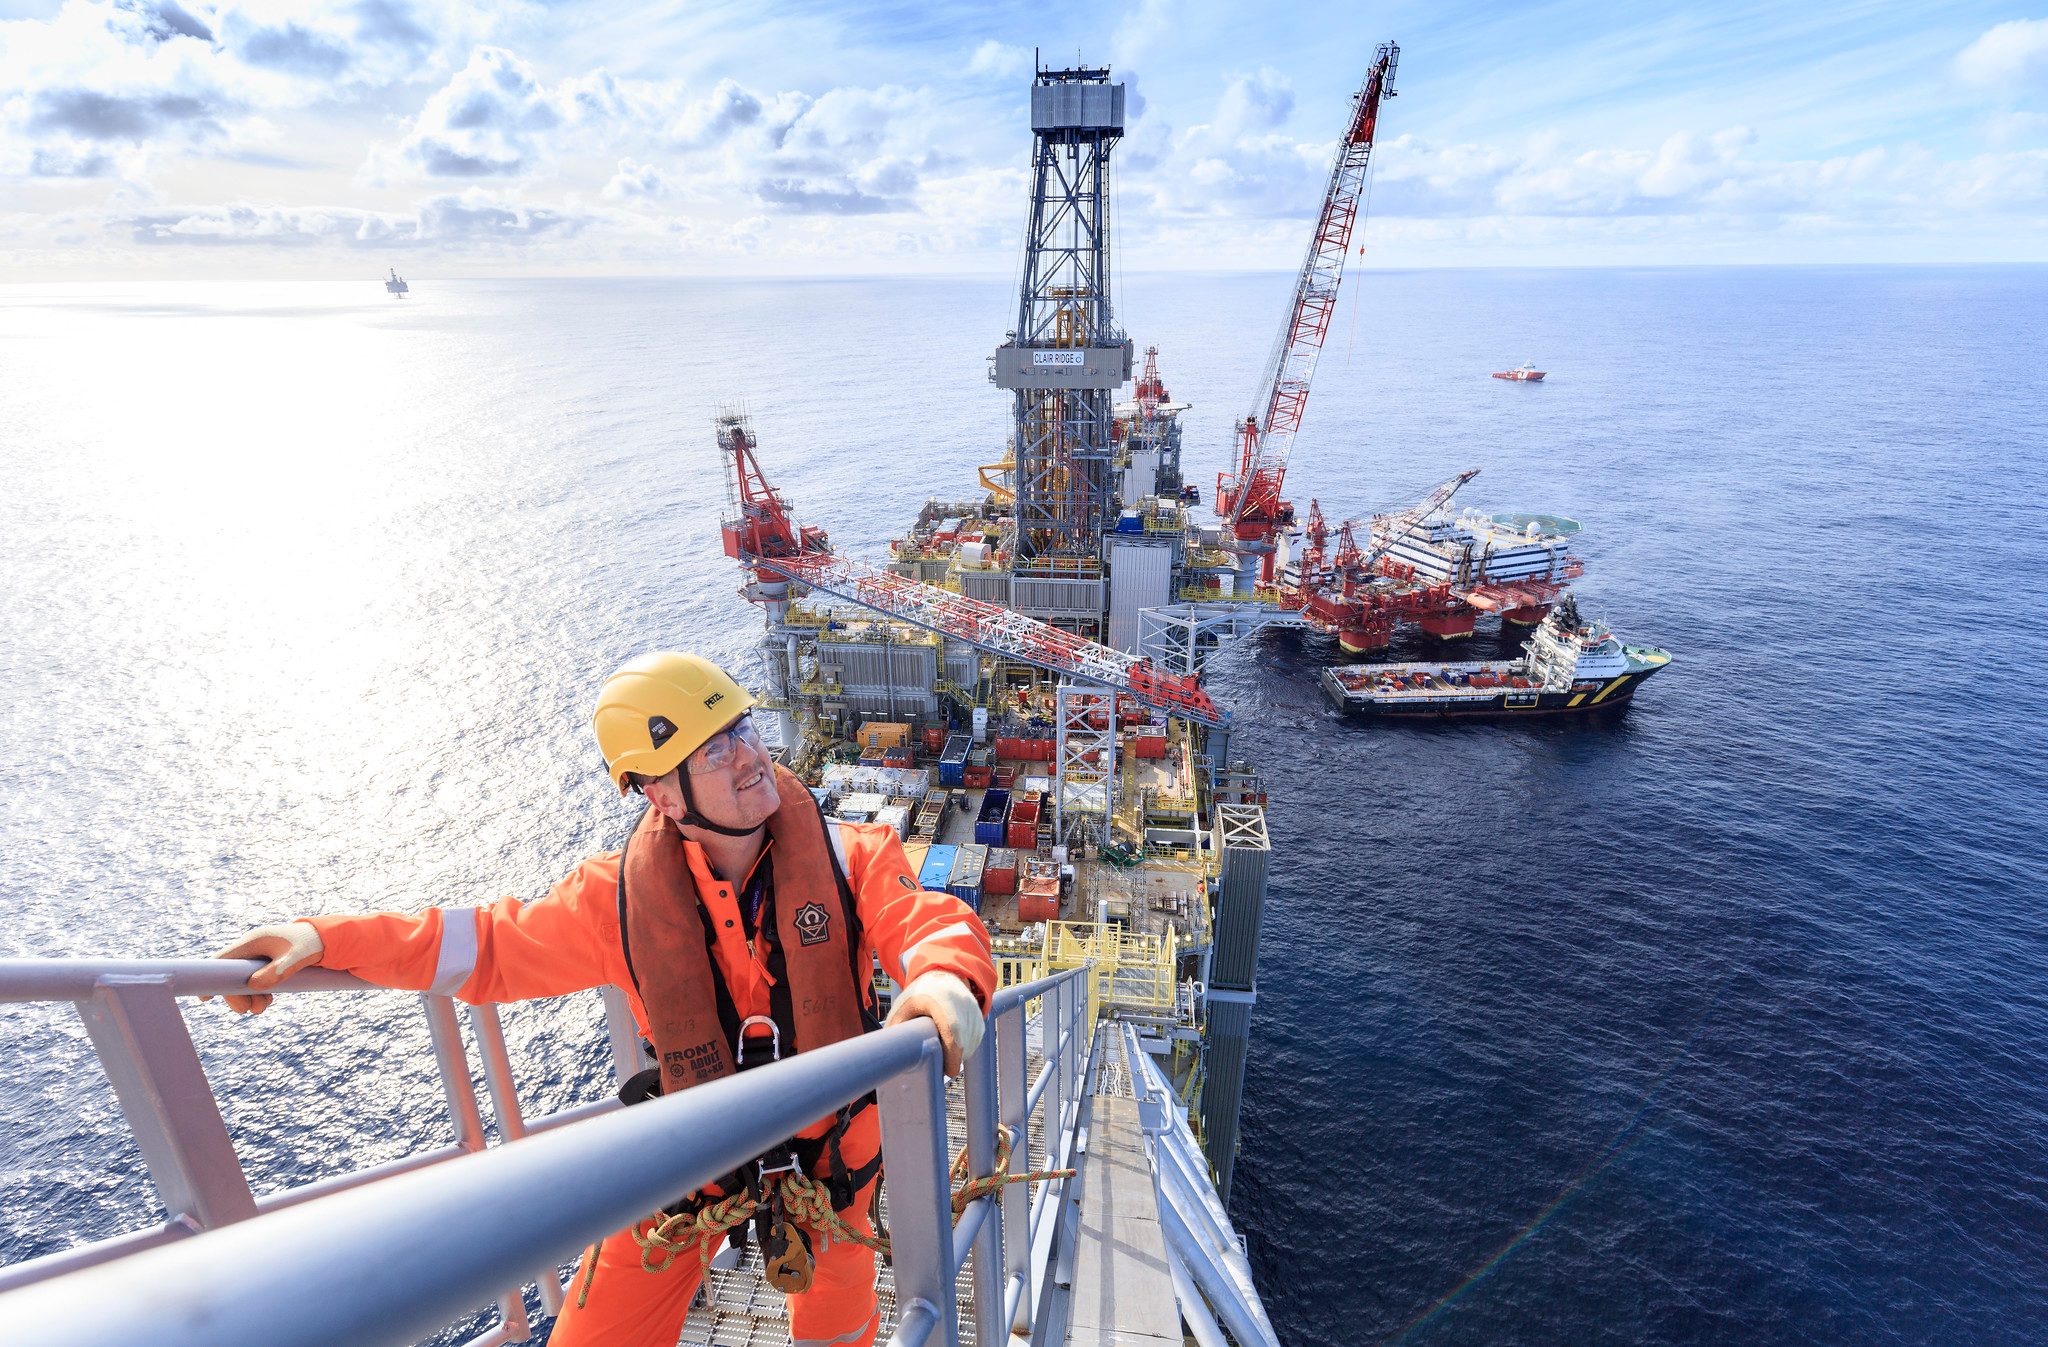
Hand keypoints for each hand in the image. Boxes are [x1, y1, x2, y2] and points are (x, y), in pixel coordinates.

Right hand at [200, 922, 323, 1014]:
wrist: (327, 938)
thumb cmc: (310, 944)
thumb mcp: (295, 959)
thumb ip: (276, 972)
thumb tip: (253, 987)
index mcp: (253, 942)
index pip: (222, 960)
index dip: (211, 978)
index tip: (204, 998)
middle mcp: (252, 948)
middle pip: (230, 976)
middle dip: (236, 996)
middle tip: (247, 1010)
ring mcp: (258, 956)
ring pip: (242, 981)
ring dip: (249, 997)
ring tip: (263, 1007)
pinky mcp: (266, 963)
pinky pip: (254, 981)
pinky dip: (258, 993)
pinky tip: (268, 1000)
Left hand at [884, 971, 984, 1076]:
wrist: (943, 974)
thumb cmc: (921, 993)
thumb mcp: (903, 1006)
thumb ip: (896, 1027)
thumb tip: (888, 1052)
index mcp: (941, 1000)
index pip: (952, 1031)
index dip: (952, 1055)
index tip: (948, 1072)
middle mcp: (962, 1004)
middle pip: (963, 1042)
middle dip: (953, 1059)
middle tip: (940, 1066)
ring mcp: (974, 1011)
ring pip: (970, 1043)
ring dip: (959, 1054)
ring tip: (943, 1052)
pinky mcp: (980, 1017)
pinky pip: (974, 1040)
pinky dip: (965, 1047)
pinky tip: (953, 1044)